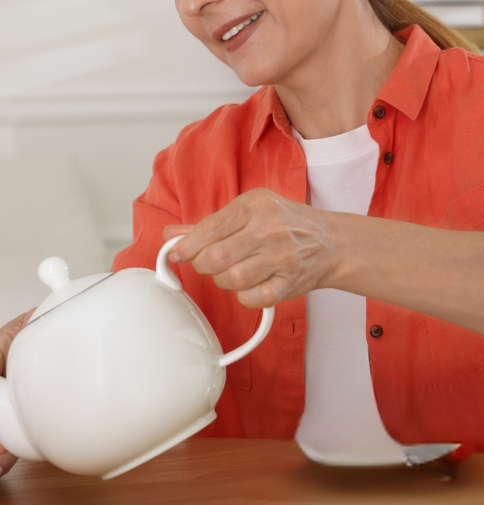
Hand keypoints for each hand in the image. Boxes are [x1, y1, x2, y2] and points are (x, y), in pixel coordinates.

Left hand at [165, 187, 338, 306]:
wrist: (332, 241)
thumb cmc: (284, 223)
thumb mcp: (248, 211)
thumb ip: (208, 224)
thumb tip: (172, 235)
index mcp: (253, 206)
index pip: (208, 229)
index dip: (185, 246)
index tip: (175, 254)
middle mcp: (268, 229)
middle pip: (214, 258)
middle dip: (202, 265)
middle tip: (207, 264)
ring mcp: (282, 257)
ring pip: (231, 279)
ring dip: (223, 281)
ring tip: (232, 272)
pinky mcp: (291, 282)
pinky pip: (253, 298)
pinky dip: (244, 296)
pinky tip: (249, 286)